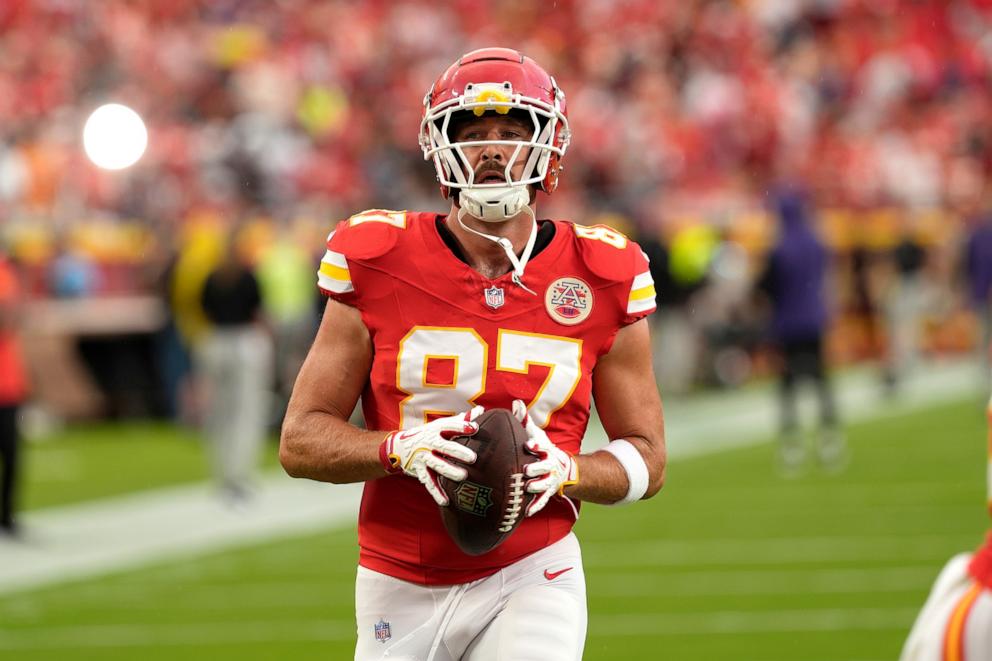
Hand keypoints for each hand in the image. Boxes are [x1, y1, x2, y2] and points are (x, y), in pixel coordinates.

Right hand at [380, 407, 483, 505]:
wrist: (399, 447)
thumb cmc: (428, 435)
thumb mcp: (441, 426)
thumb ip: (461, 420)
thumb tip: (481, 410)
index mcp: (436, 430)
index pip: (449, 426)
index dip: (461, 427)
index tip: (474, 428)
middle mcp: (429, 443)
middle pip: (444, 447)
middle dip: (458, 452)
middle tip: (473, 457)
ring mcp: (423, 458)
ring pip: (437, 465)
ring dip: (449, 471)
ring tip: (462, 476)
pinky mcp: (420, 472)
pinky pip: (429, 483)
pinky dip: (437, 493)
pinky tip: (446, 501)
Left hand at [512, 400, 578, 516]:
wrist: (561, 469)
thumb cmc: (541, 450)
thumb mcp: (536, 435)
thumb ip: (525, 421)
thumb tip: (516, 402)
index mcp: (545, 451)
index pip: (542, 447)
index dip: (537, 445)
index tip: (529, 445)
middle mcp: (549, 466)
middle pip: (544, 467)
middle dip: (536, 468)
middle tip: (527, 470)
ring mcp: (548, 481)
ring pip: (543, 485)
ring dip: (536, 487)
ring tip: (528, 489)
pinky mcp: (546, 493)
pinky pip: (541, 501)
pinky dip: (536, 506)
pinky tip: (527, 513)